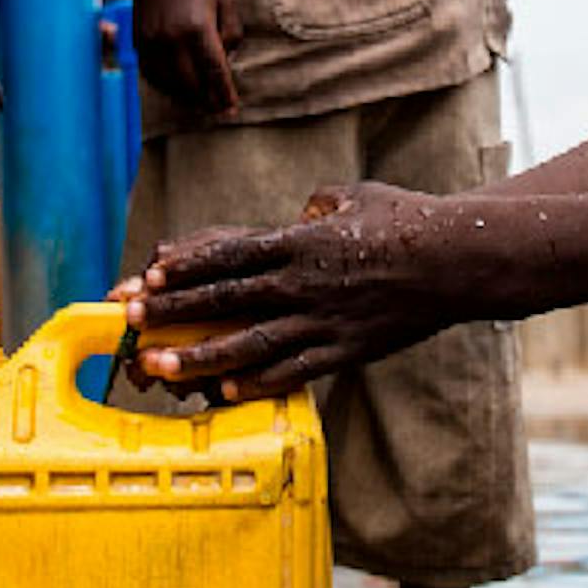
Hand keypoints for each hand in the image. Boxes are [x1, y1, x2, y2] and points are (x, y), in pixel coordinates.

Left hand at [115, 181, 454, 398]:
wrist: (458, 261)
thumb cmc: (409, 220)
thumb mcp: (356, 195)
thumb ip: (319, 204)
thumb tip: (301, 211)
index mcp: (301, 241)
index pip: (229, 254)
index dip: (185, 268)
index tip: (147, 276)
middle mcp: (303, 282)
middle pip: (226, 298)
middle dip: (173, 310)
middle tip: (129, 319)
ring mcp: (323, 321)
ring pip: (249, 343)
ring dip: (199, 356)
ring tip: (159, 366)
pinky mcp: (345, 350)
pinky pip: (293, 371)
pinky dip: (258, 383)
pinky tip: (224, 393)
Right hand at [134, 0, 239, 118]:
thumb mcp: (226, 3)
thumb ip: (230, 37)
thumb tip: (223, 65)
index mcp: (198, 28)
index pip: (214, 72)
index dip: (224, 94)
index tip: (231, 109)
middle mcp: (172, 38)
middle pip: (192, 84)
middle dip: (207, 101)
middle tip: (218, 110)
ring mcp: (151, 42)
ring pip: (170, 84)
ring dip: (186, 97)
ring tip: (200, 103)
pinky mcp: (138, 41)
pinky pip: (151, 75)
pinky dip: (166, 86)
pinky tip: (177, 89)